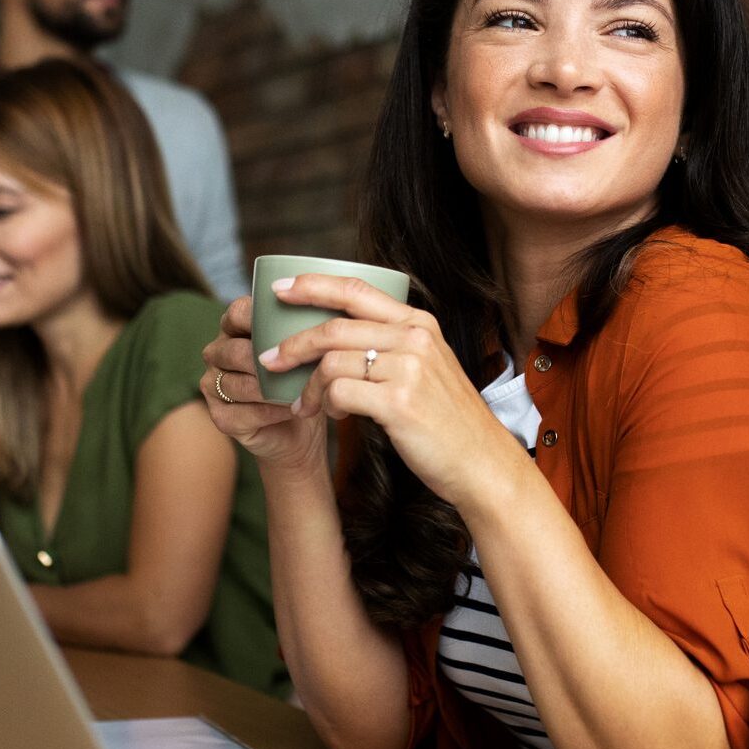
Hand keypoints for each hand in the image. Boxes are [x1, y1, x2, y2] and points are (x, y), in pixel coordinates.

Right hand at [201, 296, 326, 471]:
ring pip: (236, 384)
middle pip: (234, 350)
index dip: (260, 317)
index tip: (293, 327)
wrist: (303, 427)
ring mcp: (214, 385)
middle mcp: (218, 353)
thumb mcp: (309, 348)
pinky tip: (292, 409)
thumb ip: (307, 326)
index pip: (237, 312)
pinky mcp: (221, 417)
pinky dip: (270, 412)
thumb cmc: (305, 379)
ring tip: (299, 389)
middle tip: (300, 365)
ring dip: (270, 389)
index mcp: (235, 328)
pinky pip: (242, 412)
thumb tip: (330, 307)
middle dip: (267, 360)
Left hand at [256, 274, 523, 510]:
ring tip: (305, 404)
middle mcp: (414, 339)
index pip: (355, 289)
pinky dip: (325, 405)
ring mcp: (407, 369)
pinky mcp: (398, 402)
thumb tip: (332, 337)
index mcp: (418, 323)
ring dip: (308, 386)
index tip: (279, 290)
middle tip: (268, 359)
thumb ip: (390, 345)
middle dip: (293, 343)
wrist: (480, 462)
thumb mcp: (427, 368)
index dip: (313, 285)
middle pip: (334, 327)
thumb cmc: (447, 420)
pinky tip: (332, 416)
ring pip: (331, 362)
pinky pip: (338, 392)